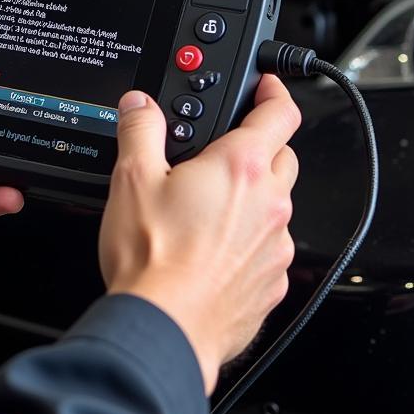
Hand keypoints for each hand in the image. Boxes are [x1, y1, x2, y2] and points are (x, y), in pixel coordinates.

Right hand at [98, 76, 299, 394]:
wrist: (164, 327)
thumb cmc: (151, 258)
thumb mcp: (130, 178)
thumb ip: (139, 129)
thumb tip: (139, 104)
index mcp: (239, 168)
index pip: (279, 114)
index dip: (274, 92)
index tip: (266, 86)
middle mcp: (269, 204)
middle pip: (283, 157)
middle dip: (260, 144)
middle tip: (223, 149)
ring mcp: (276, 246)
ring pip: (277, 204)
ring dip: (252, 196)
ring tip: (206, 206)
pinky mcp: (271, 282)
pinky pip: (269, 247)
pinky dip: (248, 239)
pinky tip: (210, 249)